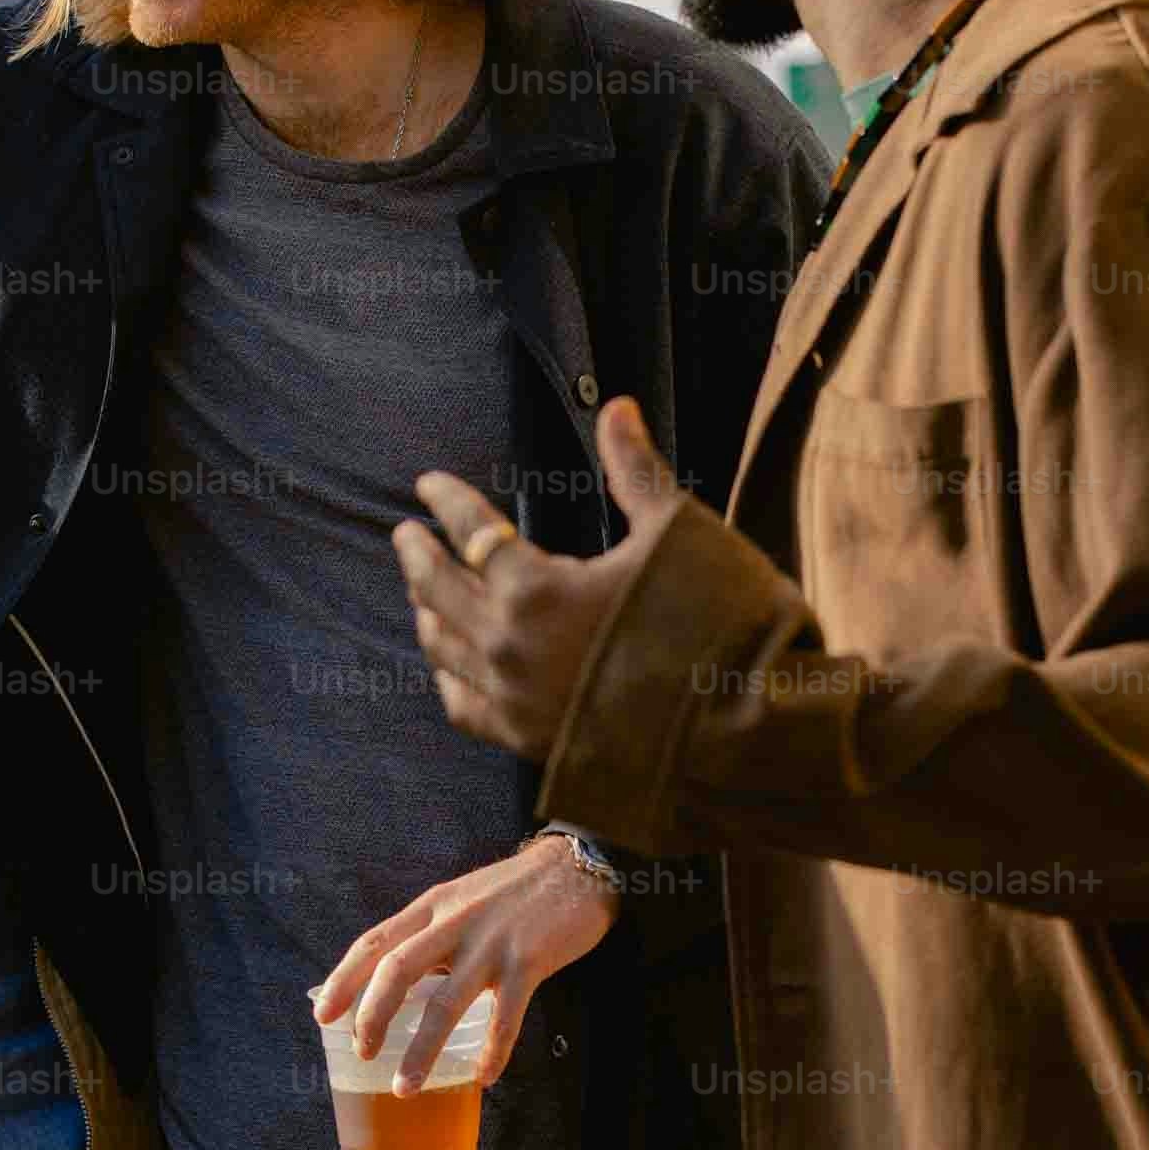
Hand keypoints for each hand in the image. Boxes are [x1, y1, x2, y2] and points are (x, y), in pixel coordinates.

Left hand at [315, 836, 619, 1090]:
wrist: (578, 868)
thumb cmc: (516, 892)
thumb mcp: (462, 900)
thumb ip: (432, 933)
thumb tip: (397, 983)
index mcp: (433, 907)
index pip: (374, 942)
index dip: (344, 981)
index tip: (322, 1015)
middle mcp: (454, 922)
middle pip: (397, 971)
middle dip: (372, 1018)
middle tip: (363, 1054)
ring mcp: (491, 943)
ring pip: (444, 1003)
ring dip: (420, 1051)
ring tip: (404, 1087)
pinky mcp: (528, 961)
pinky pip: (504, 1018)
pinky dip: (492, 1052)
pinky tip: (483, 1077)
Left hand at [391, 396, 684, 760]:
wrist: (743, 726)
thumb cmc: (715, 621)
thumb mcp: (675, 532)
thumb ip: (634, 471)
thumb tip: (616, 407)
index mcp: (535, 589)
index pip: (473, 532)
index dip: (448, 502)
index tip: (429, 486)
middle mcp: (509, 646)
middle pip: (439, 590)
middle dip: (418, 557)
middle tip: (405, 535)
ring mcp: (515, 700)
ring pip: (443, 649)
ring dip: (427, 613)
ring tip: (421, 594)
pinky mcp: (531, 742)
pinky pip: (465, 709)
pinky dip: (448, 679)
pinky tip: (449, 667)